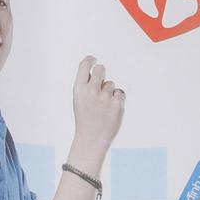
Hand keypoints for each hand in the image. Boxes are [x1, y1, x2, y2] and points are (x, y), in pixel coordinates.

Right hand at [67, 55, 124, 171]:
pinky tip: (110, 111)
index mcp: (79, 89)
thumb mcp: (79, 99)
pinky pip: (120, 93)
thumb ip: (86, 84)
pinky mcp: (117, 105)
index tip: (94, 60)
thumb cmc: (85, 118)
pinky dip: (117, 100)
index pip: (85, 65)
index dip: (90, 60)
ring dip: (109, 92)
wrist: (91, 140)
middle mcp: (91, 91)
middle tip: (100, 84)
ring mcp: (105, 98)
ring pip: (111, 84)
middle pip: (100, 69)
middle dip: (101, 74)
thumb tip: (96, 68)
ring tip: (103, 107)